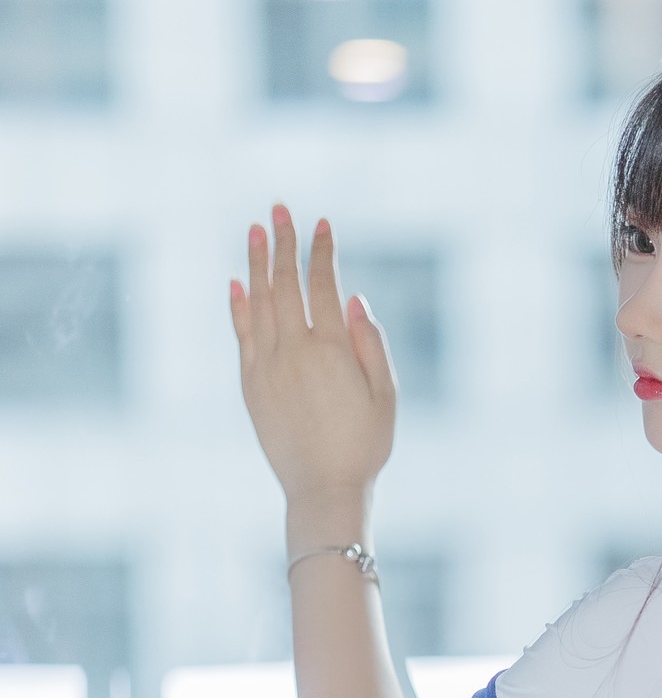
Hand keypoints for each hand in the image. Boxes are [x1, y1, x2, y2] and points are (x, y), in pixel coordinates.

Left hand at [230, 203, 397, 503]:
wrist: (322, 487)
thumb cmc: (365, 443)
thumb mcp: (386, 393)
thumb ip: (369, 342)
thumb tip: (352, 298)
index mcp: (331, 349)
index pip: (322, 285)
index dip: (321, 251)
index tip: (321, 223)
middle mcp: (293, 351)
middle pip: (285, 284)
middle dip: (283, 243)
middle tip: (279, 209)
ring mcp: (267, 366)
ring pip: (259, 302)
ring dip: (257, 263)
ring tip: (256, 231)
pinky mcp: (251, 384)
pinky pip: (242, 333)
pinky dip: (239, 304)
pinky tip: (238, 282)